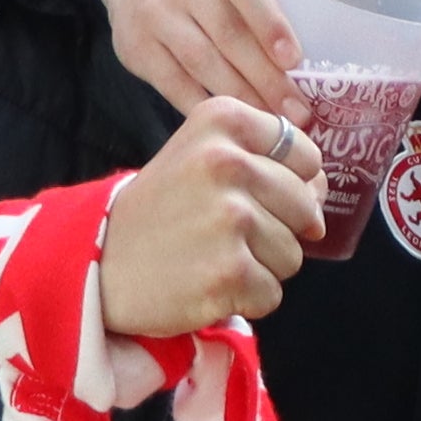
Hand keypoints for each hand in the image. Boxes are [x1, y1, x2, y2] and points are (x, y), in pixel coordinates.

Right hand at [98, 101, 327, 341]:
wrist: (98, 264)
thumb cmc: (161, 211)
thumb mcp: (200, 155)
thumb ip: (265, 160)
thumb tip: (323, 190)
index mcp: (223, 120)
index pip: (304, 155)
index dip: (288, 183)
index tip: (244, 193)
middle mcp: (228, 162)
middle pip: (305, 206)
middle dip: (276, 229)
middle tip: (221, 234)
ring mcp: (230, 218)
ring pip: (294, 253)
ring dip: (261, 266)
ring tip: (211, 257)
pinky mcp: (230, 272)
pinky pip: (273, 293)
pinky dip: (246, 299)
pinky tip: (208, 284)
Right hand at [106, 0, 298, 118]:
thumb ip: (270, 4)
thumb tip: (312, 71)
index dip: (271, 22)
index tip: (294, 60)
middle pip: (228, 35)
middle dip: (267, 79)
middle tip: (298, 113)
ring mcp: (153, 14)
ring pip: (201, 63)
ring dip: (242, 99)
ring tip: (272, 123)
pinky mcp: (135, 48)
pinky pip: (175, 86)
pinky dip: (206, 107)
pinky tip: (232, 124)